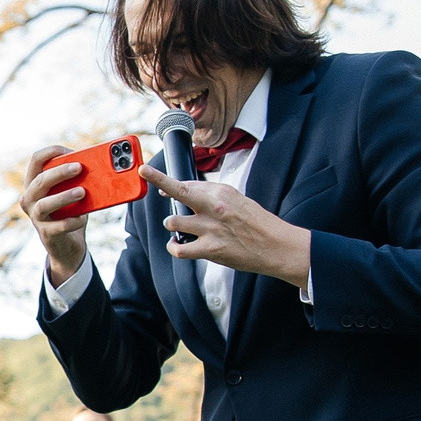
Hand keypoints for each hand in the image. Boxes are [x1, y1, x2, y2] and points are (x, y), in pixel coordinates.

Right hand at [20, 145, 92, 286]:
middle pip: (40, 181)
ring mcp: (36, 217)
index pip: (35, 160)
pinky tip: (82, 217)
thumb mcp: (71, 191)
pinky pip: (58, 226)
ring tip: (82, 192)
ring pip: (44, 205)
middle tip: (79, 167)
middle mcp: (29, 199)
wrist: (67, 244)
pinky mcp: (47, 234)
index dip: (51, 152)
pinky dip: (72, 221)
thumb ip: (77, 179)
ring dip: (63, 196)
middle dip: (60, 172)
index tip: (70, 151)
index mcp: (34, 183)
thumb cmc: (69, 210)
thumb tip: (99, 164)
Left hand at [141, 167, 311, 285]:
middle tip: (151, 181)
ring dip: (173, 225)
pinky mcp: (211, 250)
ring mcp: (211, 229)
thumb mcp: (235, 200)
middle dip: (160, 185)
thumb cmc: (255, 222)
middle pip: (178, 194)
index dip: (161, 177)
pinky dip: (174, 247)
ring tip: (181, 228)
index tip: (145, 171)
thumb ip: (207, 194)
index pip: (187, 182)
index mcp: (221, 193)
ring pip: (173, 222)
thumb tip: (177, 189)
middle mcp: (214, 208)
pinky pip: (179, 249)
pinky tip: (177, 244)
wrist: (276, 245)